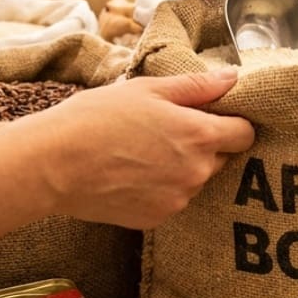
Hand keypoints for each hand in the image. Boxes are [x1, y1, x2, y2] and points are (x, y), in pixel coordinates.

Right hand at [28, 70, 254, 229]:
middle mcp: (197, 172)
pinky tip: (130, 174)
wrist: (53, 165)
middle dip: (203, 145)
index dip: (232, 123)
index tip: (214, 117)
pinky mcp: (157, 218)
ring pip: (194, 180)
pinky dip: (159, 189)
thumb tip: (232, 78)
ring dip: (180, 168)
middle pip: (221, 158)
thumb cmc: (97, 118)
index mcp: (199, 135)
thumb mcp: (147, 89)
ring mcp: (178, 199)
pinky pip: (171, 199)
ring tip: (141, 152)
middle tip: (165, 132)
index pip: (244, 134)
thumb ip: (196, 86)